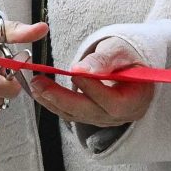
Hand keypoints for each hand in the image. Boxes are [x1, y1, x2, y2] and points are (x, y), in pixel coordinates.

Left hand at [32, 34, 154, 127]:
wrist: (128, 64)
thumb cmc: (127, 56)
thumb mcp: (120, 51)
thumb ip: (103, 60)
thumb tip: (80, 69)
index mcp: (135, 100)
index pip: (113, 102)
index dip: (93, 89)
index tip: (73, 74)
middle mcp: (120, 116)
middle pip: (89, 112)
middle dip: (62, 99)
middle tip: (40, 84)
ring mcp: (104, 119)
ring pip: (76, 115)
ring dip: (53, 101)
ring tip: (35, 86)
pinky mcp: (91, 117)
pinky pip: (71, 113)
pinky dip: (54, 103)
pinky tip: (39, 92)